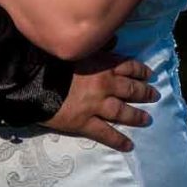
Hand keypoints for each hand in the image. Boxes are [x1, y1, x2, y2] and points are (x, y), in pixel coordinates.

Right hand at [43, 52, 157, 151]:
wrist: (31, 81)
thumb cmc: (49, 61)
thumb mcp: (73, 48)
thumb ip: (96, 45)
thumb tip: (115, 41)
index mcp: (100, 64)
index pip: (127, 66)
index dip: (140, 70)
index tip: (149, 74)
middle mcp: (103, 85)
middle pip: (130, 89)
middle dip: (144, 92)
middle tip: (155, 96)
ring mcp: (96, 105)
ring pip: (122, 112)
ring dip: (137, 116)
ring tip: (147, 120)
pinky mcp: (85, 123)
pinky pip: (106, 133)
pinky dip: (119, 140)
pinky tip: (129, 146)